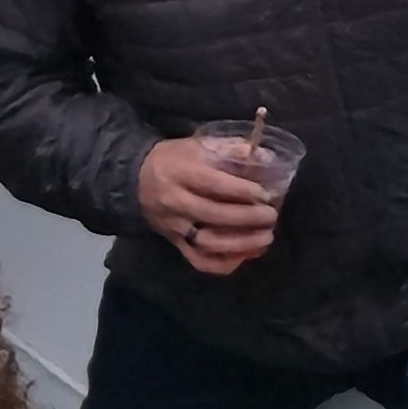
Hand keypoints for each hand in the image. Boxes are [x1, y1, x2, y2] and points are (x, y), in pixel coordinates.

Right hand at [136, 128, 290, 280]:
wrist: (137, 180)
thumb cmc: (173, 159)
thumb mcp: (196, 145)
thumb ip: (229, 149)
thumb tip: (263, 156)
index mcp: (178, 172)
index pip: (212, 184)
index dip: (241, 190)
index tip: (264, 194)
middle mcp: (174, 202)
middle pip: (213, 215)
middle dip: (247, 218)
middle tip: (270, 216)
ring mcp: (173, 226)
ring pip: (207, 243)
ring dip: (241, 244)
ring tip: (265, 238)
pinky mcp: (174, 243)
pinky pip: (199, 260)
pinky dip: (224, 263)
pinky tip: (245, 255)